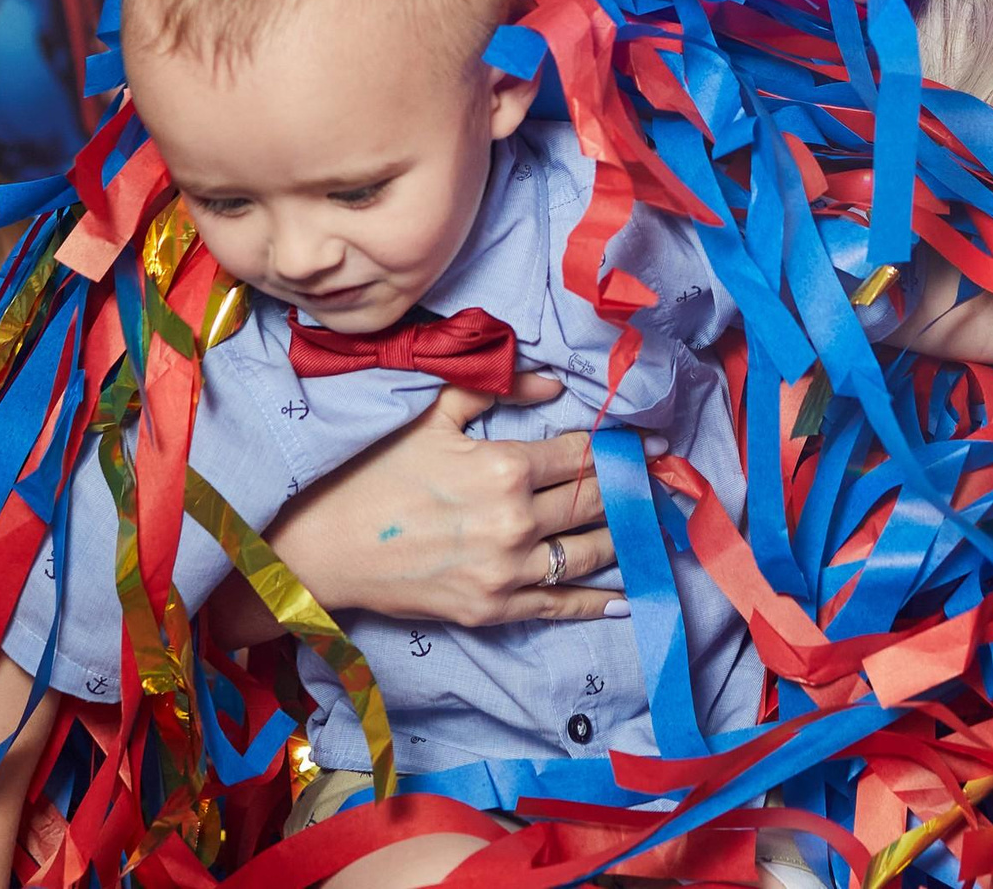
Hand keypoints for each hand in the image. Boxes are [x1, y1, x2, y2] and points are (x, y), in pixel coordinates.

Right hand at [260, 374, 628, 628]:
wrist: (326, 547)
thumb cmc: (375, 474)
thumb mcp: (431, 416)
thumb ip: (495, 392)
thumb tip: (554, 383)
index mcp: (503, 465)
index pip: (582, 455)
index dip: (622, 448)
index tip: (652, 445)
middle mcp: (515, 520)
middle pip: (595, 502)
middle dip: (635, 489)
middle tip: (667, 482)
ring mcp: (507, 570)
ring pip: (589, 552)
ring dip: (626, 539)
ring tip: (652, 528)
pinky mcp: (494, 609)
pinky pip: (561, 605)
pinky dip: (599, 600)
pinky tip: (628, 594)